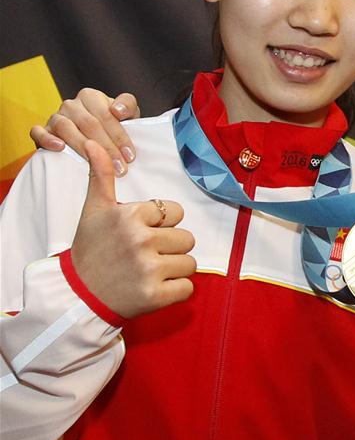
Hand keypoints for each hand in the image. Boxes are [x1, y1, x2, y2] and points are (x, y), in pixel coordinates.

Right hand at [30, 88, 139, 175]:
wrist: (94, 138)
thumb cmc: (113, 126)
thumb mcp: (127, 114)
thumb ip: (128, 106)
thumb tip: (117, 110)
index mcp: (90, 96)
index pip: (106, 116)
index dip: (119, 137)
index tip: (130, 156)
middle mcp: (71, 104)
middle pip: (88, 124)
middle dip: (106, 148)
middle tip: (119, 168)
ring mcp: (55, 117)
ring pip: (65, 128)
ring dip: (82, 147)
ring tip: (96, 163)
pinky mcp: (42, 130)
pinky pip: (38, 132)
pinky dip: (47, 139)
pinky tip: (60, 148)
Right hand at [70, 141, 195, 317]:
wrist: (78, 296)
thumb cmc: (91, 250)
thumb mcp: (94, 210)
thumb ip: (101, 176)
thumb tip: (94, 143)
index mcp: (130, 216)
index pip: (176, 212)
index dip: (162, 224)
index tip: (142, 234)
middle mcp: (141, 240)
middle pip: (187, 238)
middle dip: (171, 248)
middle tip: (145, 256)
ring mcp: (149, 269)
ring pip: (190, 263)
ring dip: (174, 270)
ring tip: (149, 272)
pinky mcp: (156, 296)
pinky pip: (188, 288)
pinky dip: (175, 291)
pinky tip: (153, 288)